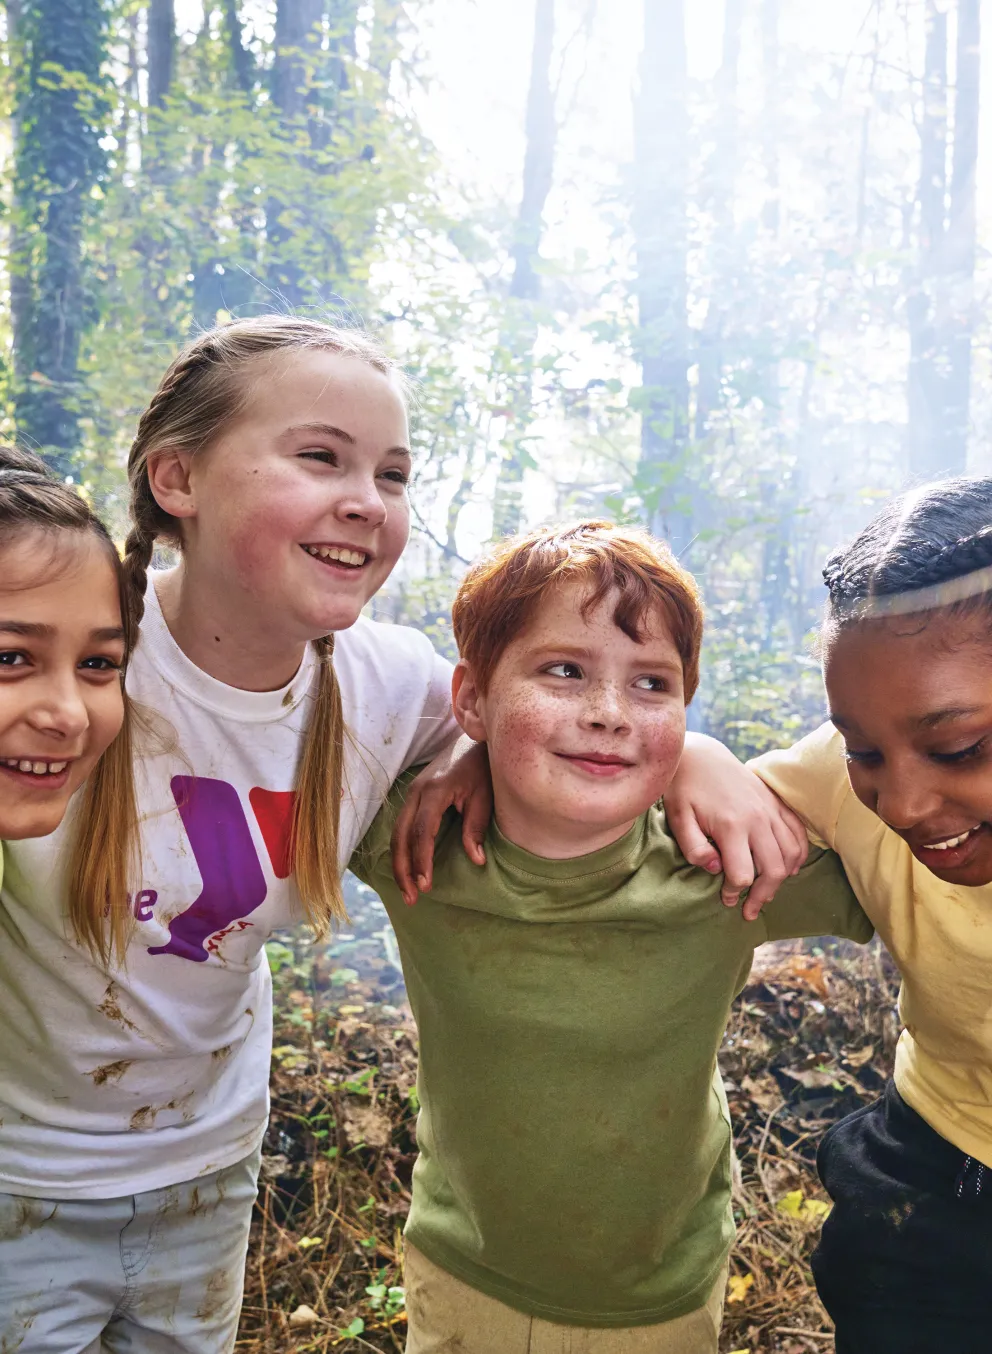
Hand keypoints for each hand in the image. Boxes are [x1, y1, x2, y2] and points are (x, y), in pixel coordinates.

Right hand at [390, 737, 491, 905]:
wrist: (472, 741)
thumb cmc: (482, 769)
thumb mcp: (484, 796)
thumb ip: (476, 827)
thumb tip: (476, 860)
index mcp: (435, 790)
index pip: (422, 831)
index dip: (421, 860)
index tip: (426, 885)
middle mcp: (416, 791)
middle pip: (401, 835)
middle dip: (403, 869)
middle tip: (412, 897)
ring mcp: (411, 793)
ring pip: (396, 833)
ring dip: (400, 863)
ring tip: (408, 892)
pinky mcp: (412, 797)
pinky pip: (401, 827)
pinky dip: (402, 850)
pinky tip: (407, 870)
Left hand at [664, 733, 808, 919]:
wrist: (701, 755)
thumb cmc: (684, 789)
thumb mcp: (677, 818)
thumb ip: (694, 848)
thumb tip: (716, 869)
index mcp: (731, 826)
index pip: (743, 874)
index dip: (735, 893)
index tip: (726, 900)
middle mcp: (757, 819)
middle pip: (774, 870)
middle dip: (763, 896)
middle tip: (750, 911)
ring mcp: (770, 810)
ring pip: (791, 855)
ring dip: (782, 879)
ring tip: (766, 892)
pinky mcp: (776, 803)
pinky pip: (798, 834)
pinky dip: (798, 855)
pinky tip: (788, 868)